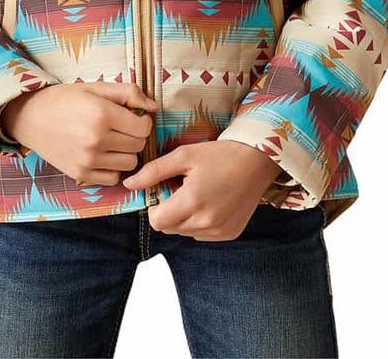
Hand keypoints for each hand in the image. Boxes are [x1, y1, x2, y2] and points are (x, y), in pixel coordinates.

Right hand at [0, 82, 157, 185]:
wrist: (29, 117)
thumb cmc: (64, 99)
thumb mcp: (96, 87)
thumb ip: (128, 93)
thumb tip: (154, 107)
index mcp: (102, 114)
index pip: (143, 128)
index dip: (143, 121)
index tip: (132, 117)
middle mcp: (96, 140)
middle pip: (138, 146)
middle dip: (135, 135)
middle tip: (121, 127)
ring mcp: (88, 160)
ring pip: (130, 163)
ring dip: (126, 152)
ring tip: (112, 140)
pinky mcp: (80, 174)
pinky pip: (113, 178)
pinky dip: (113, 168)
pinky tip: (103, 154)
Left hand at [121, 140, 284, 240]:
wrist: (258, 160)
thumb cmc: (220, 154)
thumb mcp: (184, 155)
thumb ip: (154, 171)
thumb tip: (129, 184)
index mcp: (192, 202)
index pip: (157, 221)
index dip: (155, 206)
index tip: (164, 190)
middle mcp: (206, 222)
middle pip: (170, 228)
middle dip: (169, 210)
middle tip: (183, 187)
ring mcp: (220, 231)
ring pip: (186, 232)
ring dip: (185, 217)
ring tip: (198, 192)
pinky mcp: (230, 234)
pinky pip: (203, 234)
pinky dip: (201, 222)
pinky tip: (212, 201)